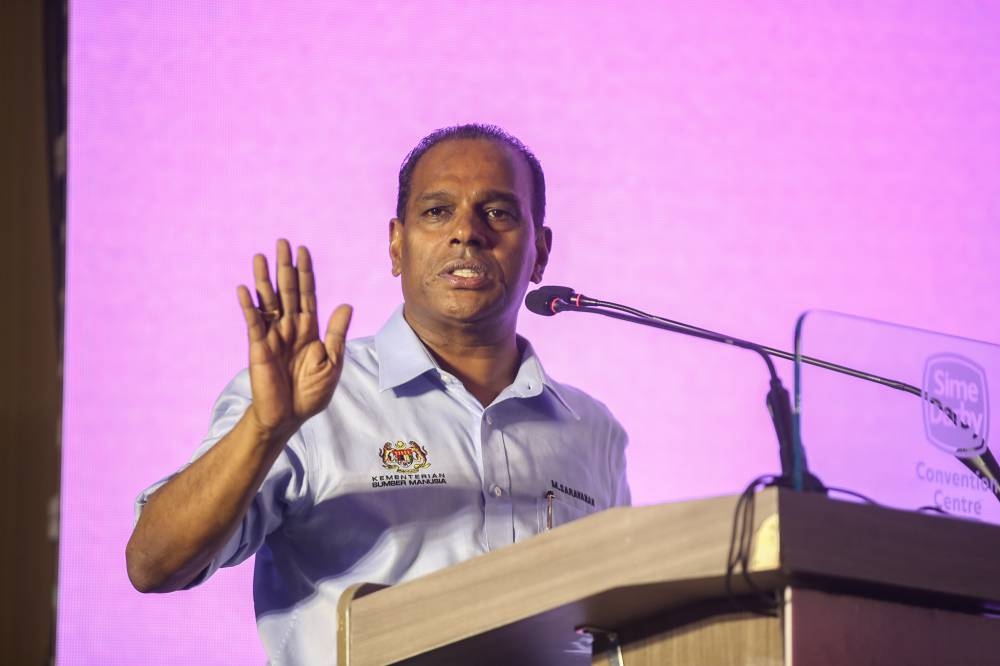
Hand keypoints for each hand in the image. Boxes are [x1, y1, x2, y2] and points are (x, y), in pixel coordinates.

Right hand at [236, 239, 352, 437]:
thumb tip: (346, 304)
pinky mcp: (258, 347)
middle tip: (282, 242)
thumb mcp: (332, 362)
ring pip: (268, 301)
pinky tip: (244, 289)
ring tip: (260, 256)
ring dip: (264, 279)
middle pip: (287, 291)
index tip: (303, 250)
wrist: (289, 416)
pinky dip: (249, 306)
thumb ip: (337, 333)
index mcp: (309, 329)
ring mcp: (273, 335)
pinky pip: (253, 322)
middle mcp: (290, 327)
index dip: (306, 273)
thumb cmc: (311, 393)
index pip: (308, 294)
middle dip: (285, 267)